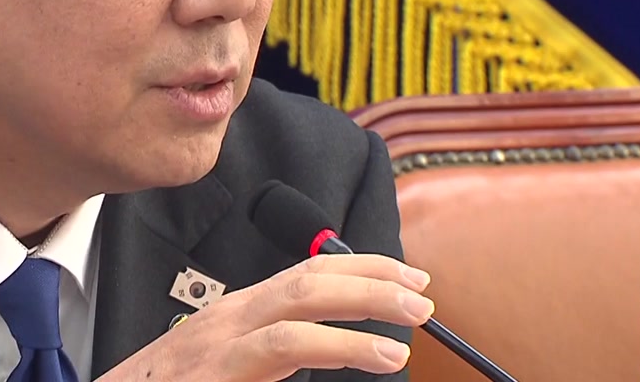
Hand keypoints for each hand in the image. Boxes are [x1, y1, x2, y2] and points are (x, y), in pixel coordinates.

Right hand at [96, 254, 432, 381]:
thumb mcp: (226, 366)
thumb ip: (271, 354)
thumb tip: (332, 352)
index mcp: (236, 314)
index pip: (306, 272)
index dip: (362, 268)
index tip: (407, 275)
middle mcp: (228, 318)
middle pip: (309, 278)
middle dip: (372, 278)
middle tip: (422, 295)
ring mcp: (219, 343)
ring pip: (300, 304)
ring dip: (363, 304)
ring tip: (410, 321)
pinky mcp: (216, 372)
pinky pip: (281, 349)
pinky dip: (336, 344)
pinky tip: (376, 355)